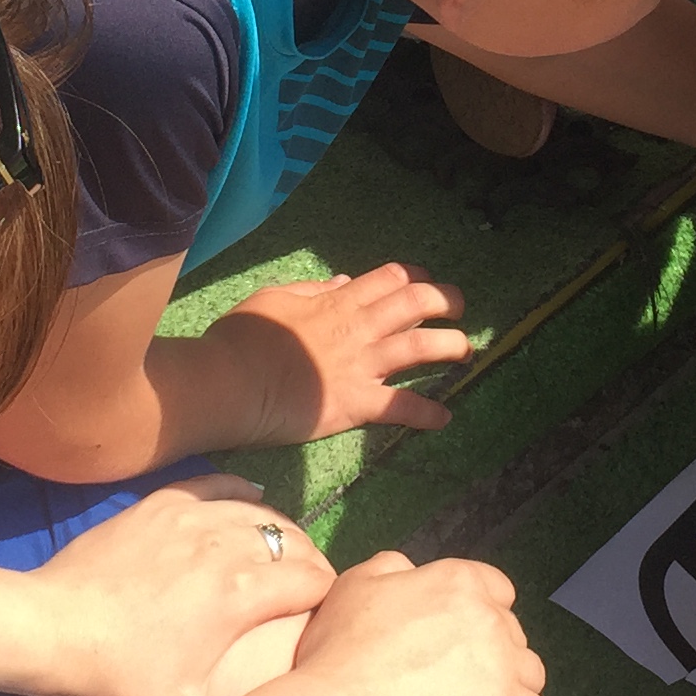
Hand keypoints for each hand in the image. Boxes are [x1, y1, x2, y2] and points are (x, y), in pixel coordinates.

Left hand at [33, 477, 334, 695]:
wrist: (51, 628)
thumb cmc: (115, 679)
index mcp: (240, 594)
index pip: (314, 579)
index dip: (329, 594)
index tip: (327, 611)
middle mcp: (226, 545)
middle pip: (294, 540)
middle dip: (310, 562)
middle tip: (309, 586)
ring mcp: (192, 518)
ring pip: (261, 511)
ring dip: (280, 531)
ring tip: (283, 552)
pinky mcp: (162, 504)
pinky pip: (218, 486)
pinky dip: (241, 494)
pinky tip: (251, 500)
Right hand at [206, 264, 470, 444]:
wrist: (229, 382)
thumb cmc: (240, 339)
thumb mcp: (273, 298)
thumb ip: (312, 290)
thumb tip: (343, 280)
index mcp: (337, 301)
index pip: (389, 278)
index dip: (415, 276)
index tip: (426, 281)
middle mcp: (357, 328)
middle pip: (415, 302)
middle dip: (445, 300)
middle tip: (459, 307)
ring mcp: (361, 365)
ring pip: (420, 346)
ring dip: (451, 346)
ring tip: (467, 350)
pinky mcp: (356, 403)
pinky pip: (401, 407)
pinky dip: (427, 413)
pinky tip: (444, 419)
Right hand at [291, 551, 546, 695]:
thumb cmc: (341, 649)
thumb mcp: (356, 586)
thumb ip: (391, 569)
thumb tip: (410, 570)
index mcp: (457, 580)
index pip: (498, 589)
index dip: (485, 614)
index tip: (464, 640)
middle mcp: (488, 614)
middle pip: (513, 634)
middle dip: (495, 655)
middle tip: (463, 681)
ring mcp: (501, 661)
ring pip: (531, 674)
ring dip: (511, 689)